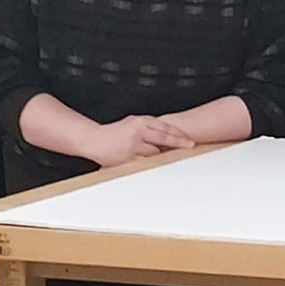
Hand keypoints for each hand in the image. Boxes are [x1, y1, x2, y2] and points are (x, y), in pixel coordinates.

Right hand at [80, 115, 194, 168]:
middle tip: (190, 146)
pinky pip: (146, 162)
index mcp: (139, 121)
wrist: (94, 140)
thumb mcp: (132, 122)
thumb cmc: (114, 132)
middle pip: (164, 139)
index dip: (179, 134)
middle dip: (179, 143)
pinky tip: (157, 164)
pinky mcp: (128, 158)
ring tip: (170, 157)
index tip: (189, 140)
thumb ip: (149, 127)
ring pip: (156, 152)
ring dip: (164, 155)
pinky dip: (152, 163)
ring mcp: (133, 145)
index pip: (164, 127)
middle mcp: (137, 132)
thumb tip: (169, 134)